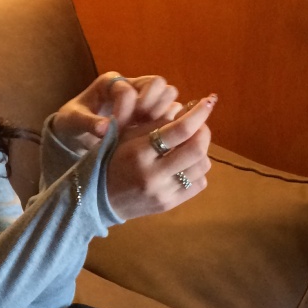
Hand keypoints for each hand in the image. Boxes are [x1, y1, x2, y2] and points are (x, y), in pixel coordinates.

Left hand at [49, 72, 180, 157]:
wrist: (77, 132)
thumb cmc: (72, 122)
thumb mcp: (73, 121)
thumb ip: (88, 122)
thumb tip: (105, 129)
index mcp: (110, 82)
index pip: (128, 90)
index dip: (124, 110)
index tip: (116, 128)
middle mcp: (131, 85)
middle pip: (157, 84)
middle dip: (151, 106)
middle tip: (139, 125)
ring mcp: (144, 98)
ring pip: (168, 95)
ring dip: (162, 114)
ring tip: (148, 132)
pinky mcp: (152, 113)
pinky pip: (170, 111)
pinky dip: (167, 123)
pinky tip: (156, 138)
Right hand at [105, 94, 216, 221]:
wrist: (100, 198)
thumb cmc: (113, 159)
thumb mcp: (126, 136)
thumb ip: (155, 124)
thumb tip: (185, 110)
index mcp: (139, 152)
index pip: (179, 130)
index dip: (198, 114)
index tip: (207, 102)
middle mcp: (153, 174)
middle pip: (196, 149)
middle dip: (204, 132)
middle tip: (200, 125)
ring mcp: (163, 192)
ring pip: (202, 166)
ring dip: (202, 151)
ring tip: (190, 145)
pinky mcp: (170, 204)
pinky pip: (199, 183)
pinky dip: (198, 170)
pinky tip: (185, 165)